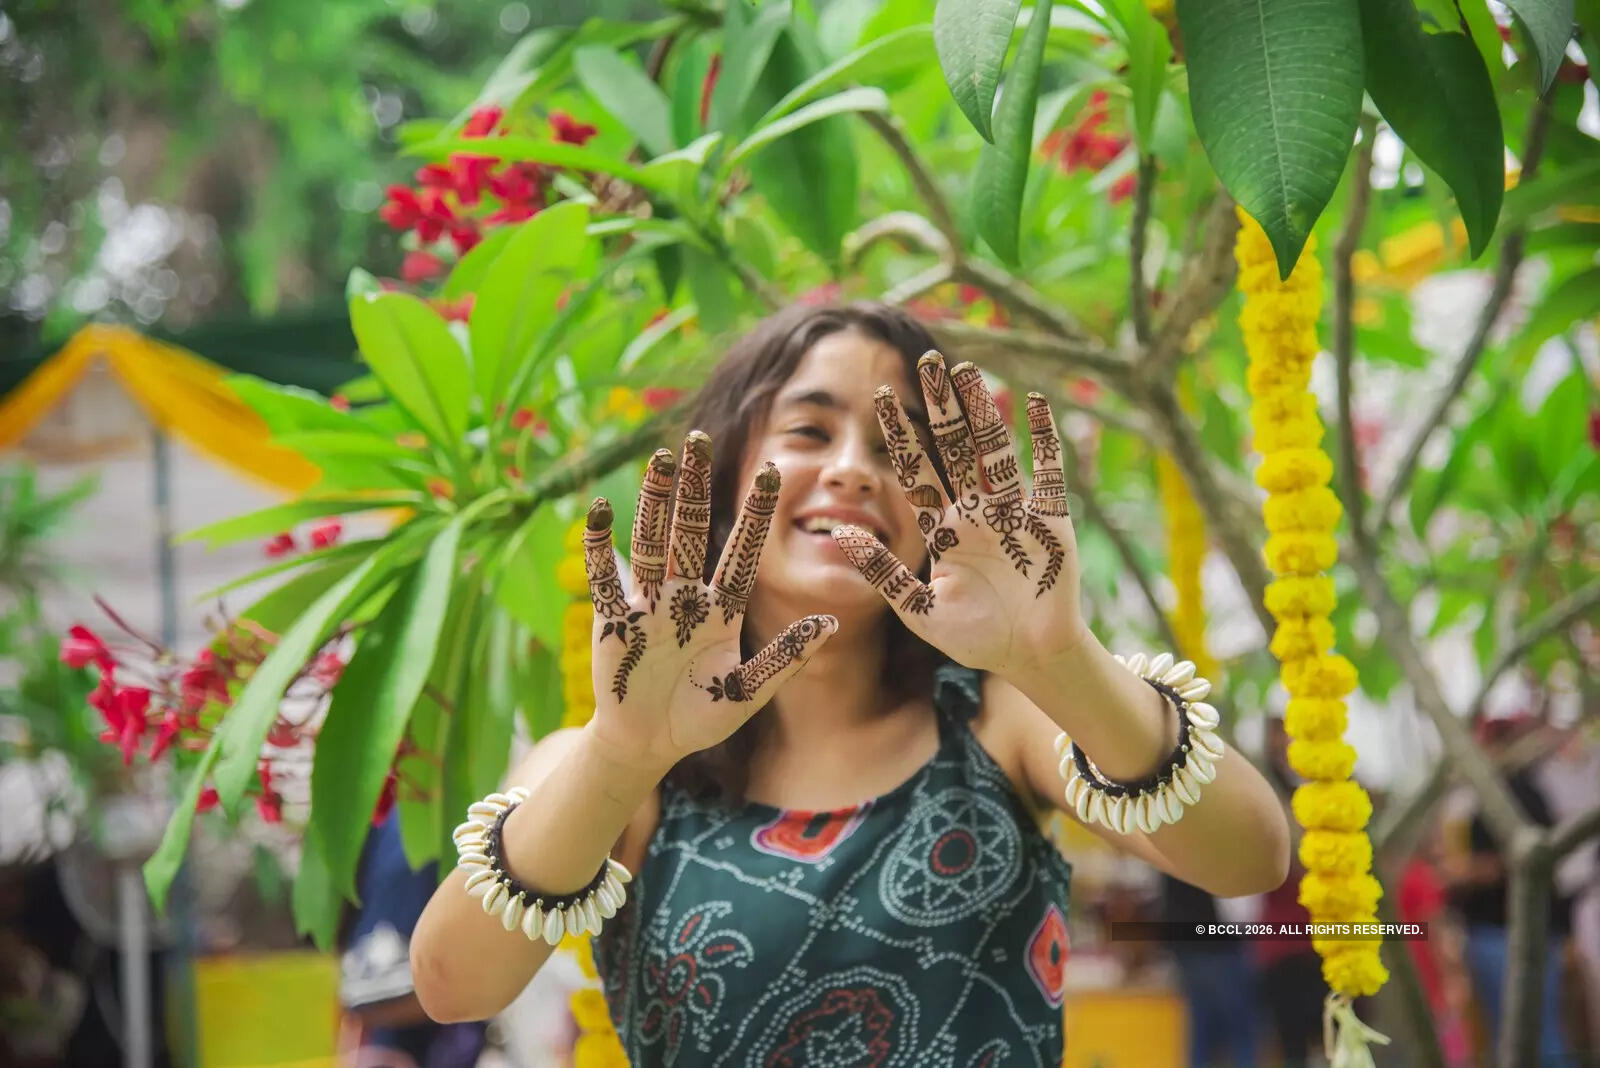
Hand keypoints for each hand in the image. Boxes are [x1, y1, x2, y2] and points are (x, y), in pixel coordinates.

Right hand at [582, 432, 836, 772]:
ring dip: (654, 501)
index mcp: (721, 609)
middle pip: (692, 531)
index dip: (757, 514)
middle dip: (695, 487)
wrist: (650, 744)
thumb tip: (832, 624)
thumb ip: (785, 658)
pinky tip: (599, 510)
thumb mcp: (749, 690)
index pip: (742, 551)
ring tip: (660, 460)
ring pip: (652, 542)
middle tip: (697, 439)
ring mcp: (648, 605)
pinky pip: (605, 578)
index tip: (774, 471)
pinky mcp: (613, 620)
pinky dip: (600, 547)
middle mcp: (685, 596)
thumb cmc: (701, 717)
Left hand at [830, 351, 1084, 680]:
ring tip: (968, 370)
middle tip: (926, 362)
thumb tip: (841, 536)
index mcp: (943, 527)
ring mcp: (1012, 511)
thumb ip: (882, 574)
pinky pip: (1046, 471)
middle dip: (941, 407)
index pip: (918, 471)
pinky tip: (1034, 403)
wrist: (1029, 656)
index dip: (900, 435)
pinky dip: (1042, 439)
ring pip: (994, 450)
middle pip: (955, 448)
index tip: (878, 398)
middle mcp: (975, 510)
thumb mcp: (917, 609)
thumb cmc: (974, 637)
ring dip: (983, 411)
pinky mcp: (1049, 519)